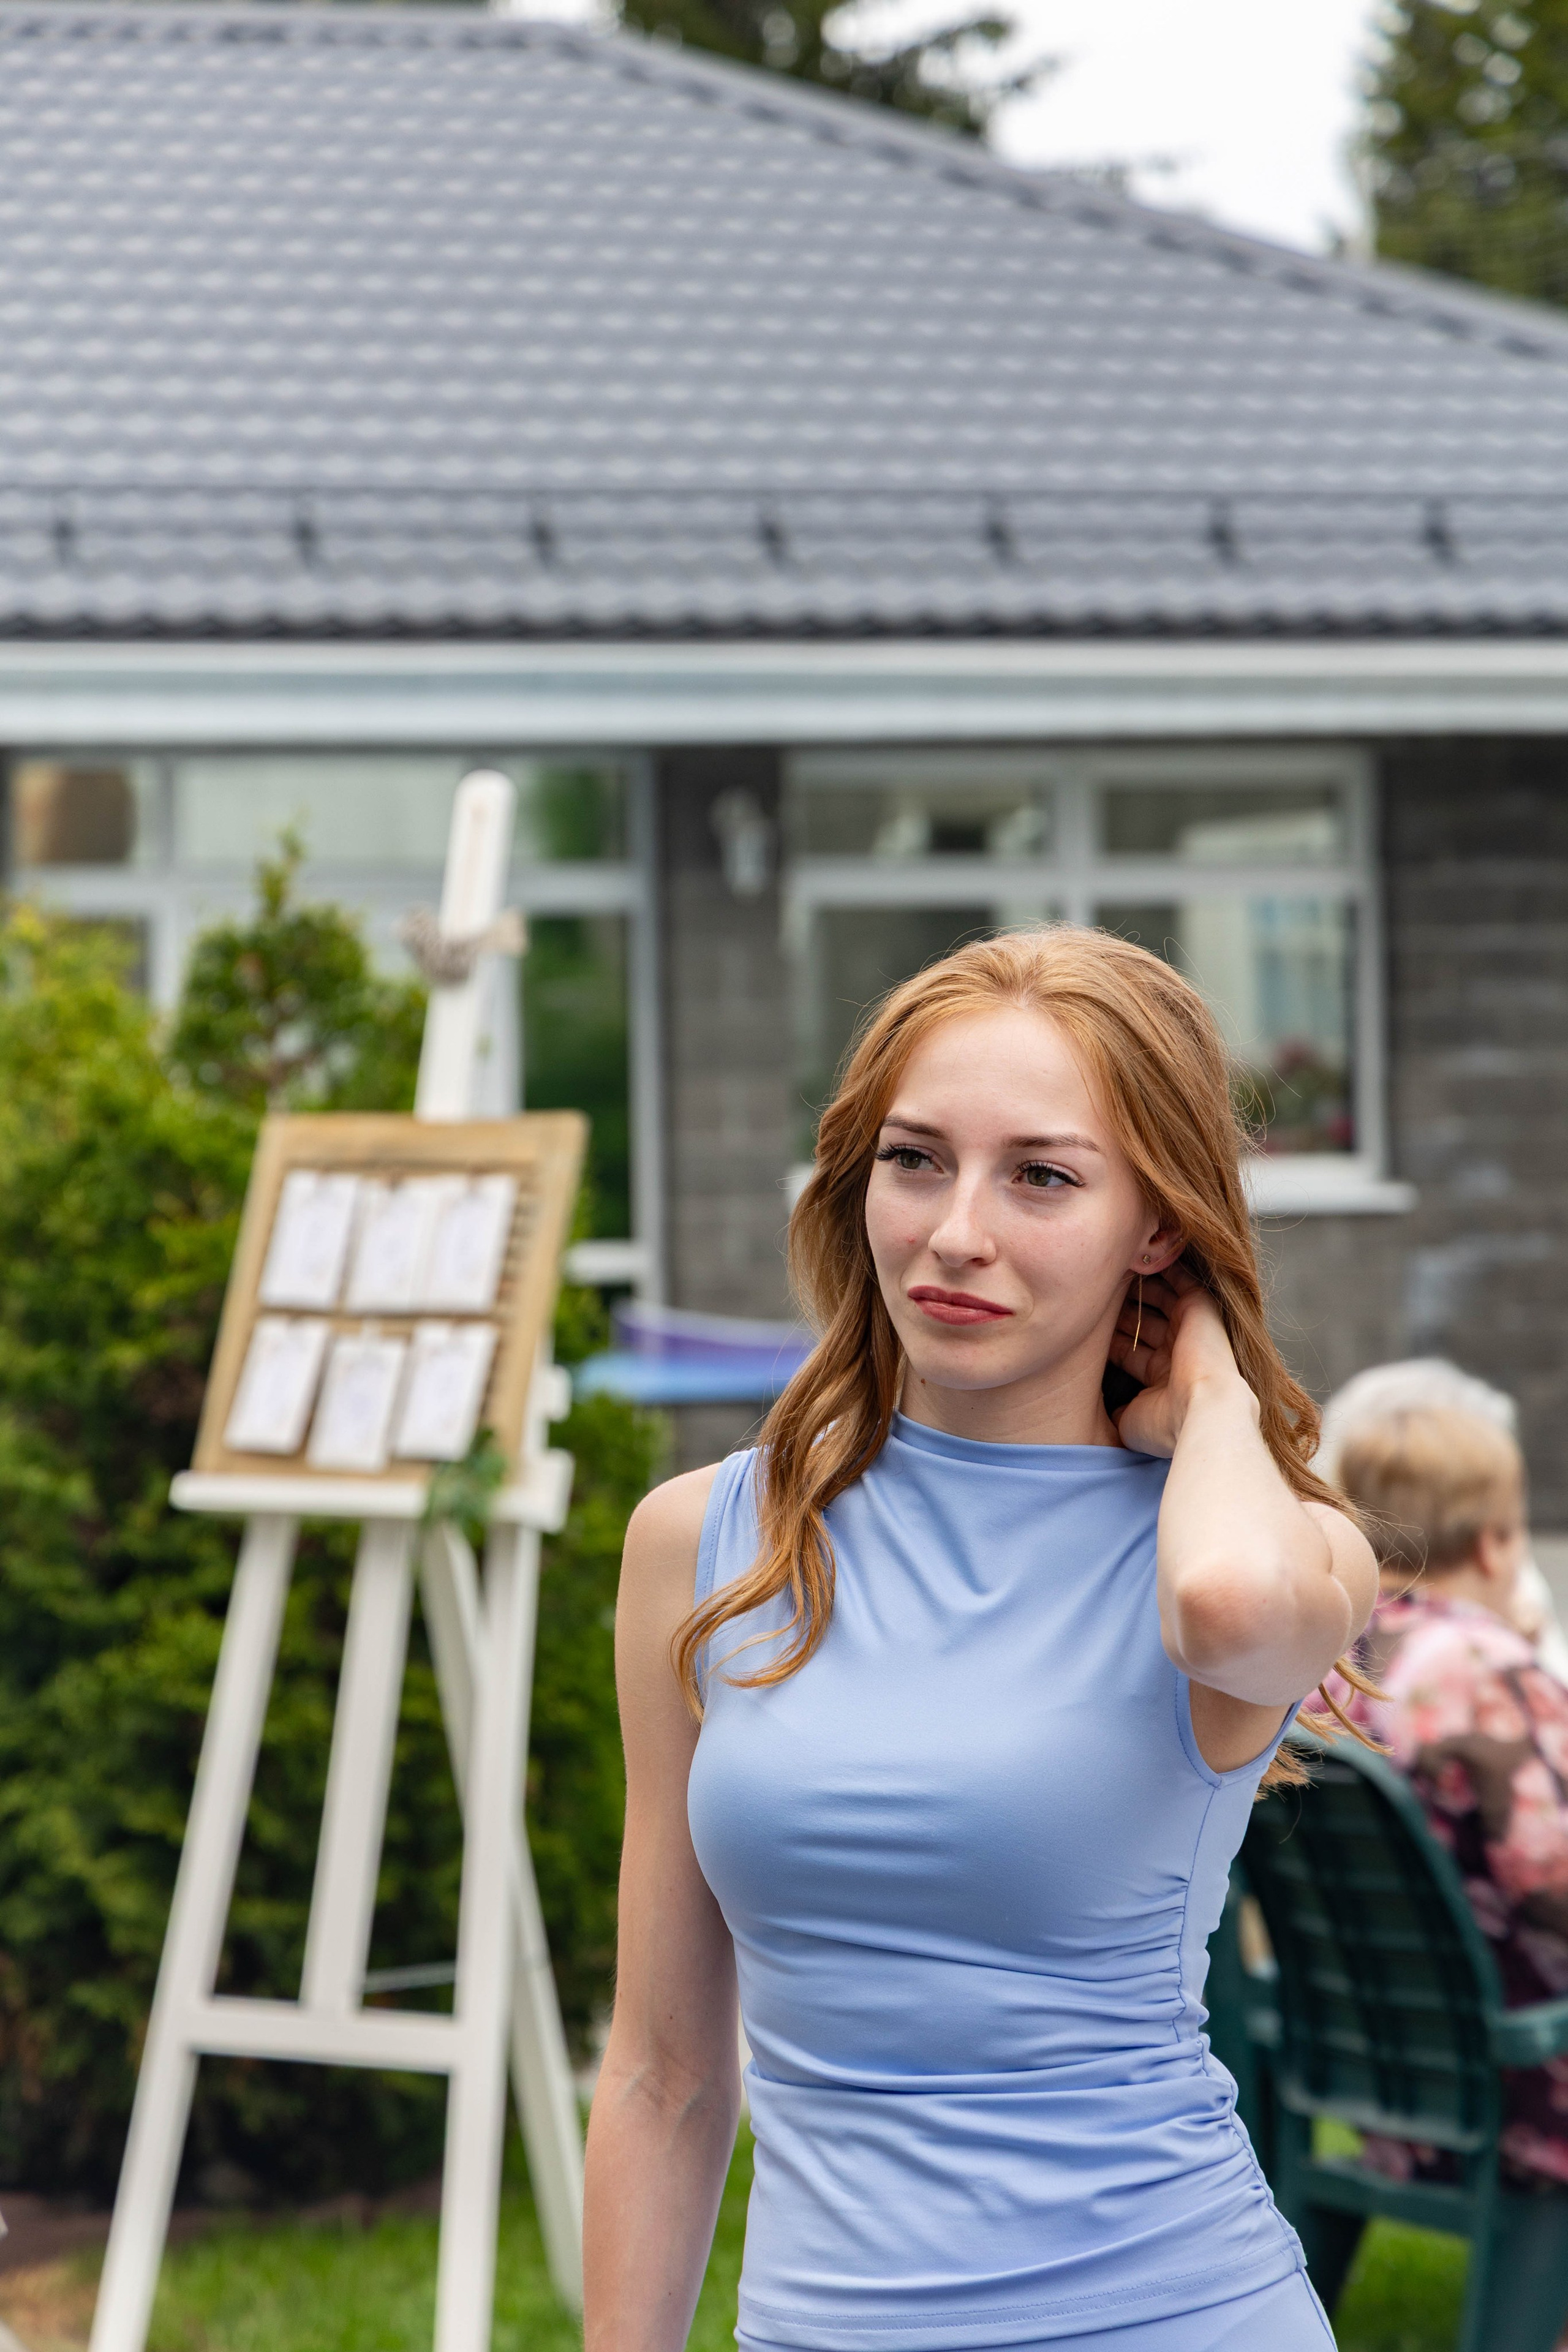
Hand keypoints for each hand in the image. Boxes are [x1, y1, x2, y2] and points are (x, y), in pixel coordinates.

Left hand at [1108, 1262, 1248, 1456]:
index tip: (1085, 1323)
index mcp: (1162, 1379)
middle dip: (1119, 1308)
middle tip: (1094, 1289)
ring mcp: (1190, 1329)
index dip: (1110, 1338)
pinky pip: (1181, 1277)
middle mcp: (1176, 1353)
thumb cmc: (1165, 1422)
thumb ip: (1117, 1408)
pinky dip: (1164, 1265)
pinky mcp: (1200, 1307)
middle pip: (1142, 1321)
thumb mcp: (1129, 1420)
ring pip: (1158, 1298)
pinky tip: (1140, 1251)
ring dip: (1136, 1284)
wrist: (1200, 1410)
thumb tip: (1105, 1412)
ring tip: (1111, 1266)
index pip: (1130, 1351)